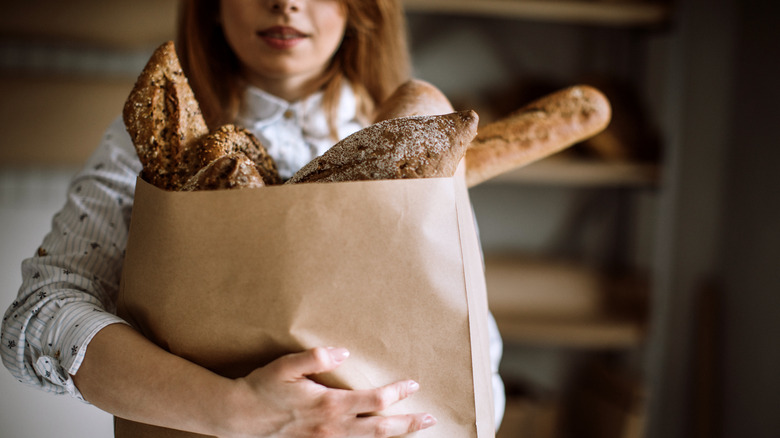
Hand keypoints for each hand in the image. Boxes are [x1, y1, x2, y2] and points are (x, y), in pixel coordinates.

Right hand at [221, 347, 436, 437]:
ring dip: (396, 436)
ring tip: (416, 429)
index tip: (413, 384)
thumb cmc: (263, 388)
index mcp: (329, 404)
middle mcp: (333, 427)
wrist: (240, 418)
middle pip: (380, 429)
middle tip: (431, 418)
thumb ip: (315, 357)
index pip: (374, 400)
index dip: (396, 392)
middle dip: (408, 424)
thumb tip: (343, 352)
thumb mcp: (285, 366)